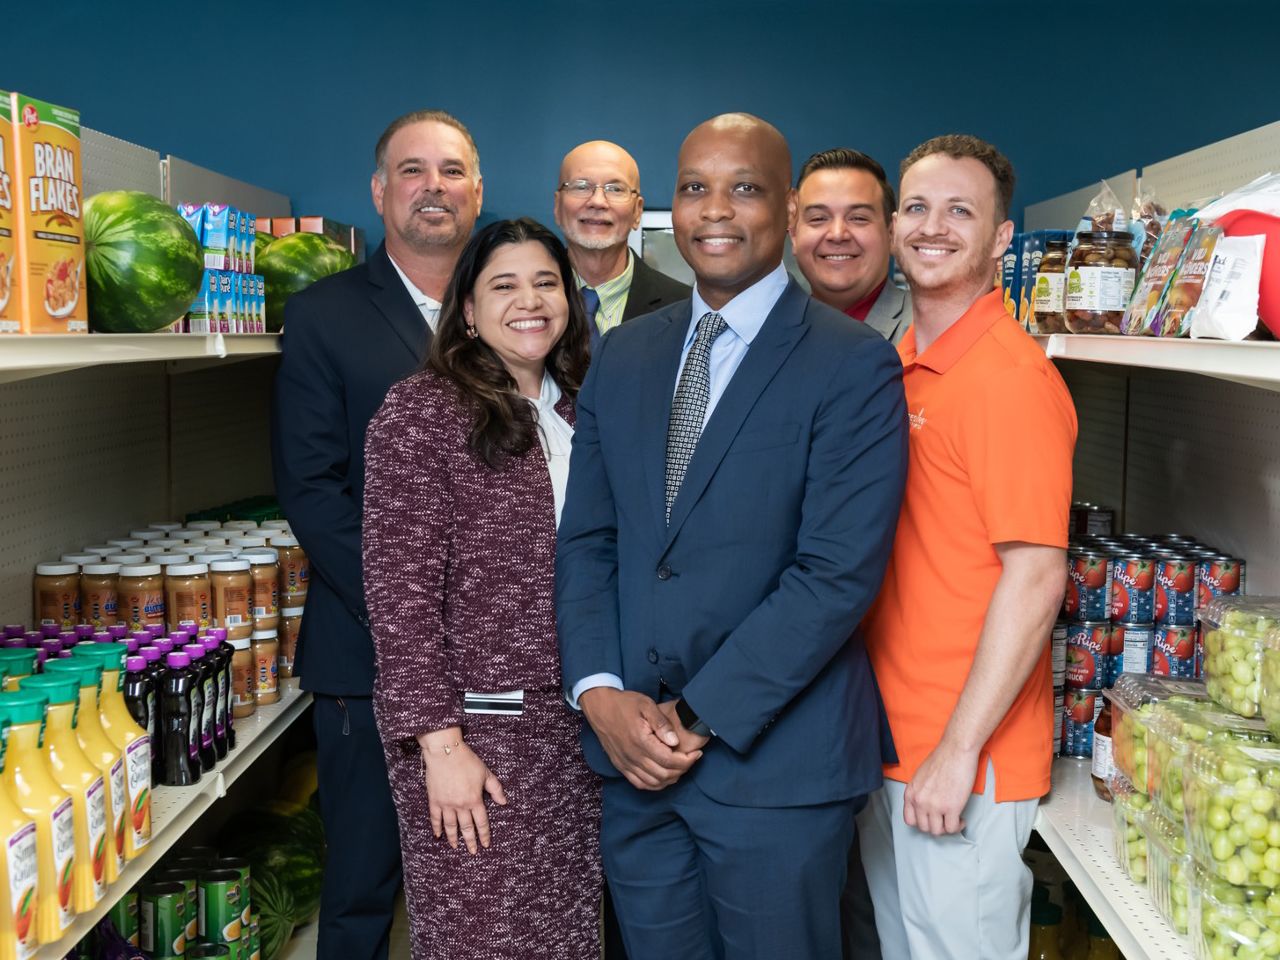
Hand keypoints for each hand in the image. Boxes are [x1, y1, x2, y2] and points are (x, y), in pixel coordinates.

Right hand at [419, 727, 507, 853]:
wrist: (445, 752)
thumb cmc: (467, 761)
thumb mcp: (486, 773)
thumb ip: (495, 789)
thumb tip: (504, 802)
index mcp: (475, 799)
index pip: (481, 822)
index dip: (484, 834)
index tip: (486, 844)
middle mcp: (461, 805)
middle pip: (466, 827)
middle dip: (470, 841)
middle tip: (473, 851)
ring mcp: (446, 804)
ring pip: (450, 826)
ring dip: (454, 838)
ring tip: (456, 847)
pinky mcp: (434, 800)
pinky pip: (435, 818)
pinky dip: (436, 828)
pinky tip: (438, 836)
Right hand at [579, 688, 700, 790]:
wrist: (600, 707)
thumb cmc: (624, 704)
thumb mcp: (646, 705)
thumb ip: (662, 724)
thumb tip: (675, 741)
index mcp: (640, 741)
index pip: (669, 760)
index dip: (687, 760)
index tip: (696, 753)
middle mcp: (632, 756)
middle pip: (664, 774)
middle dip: (682, 769)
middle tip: (691, 759)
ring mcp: (626, 763)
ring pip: (653, 782)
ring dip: (671, 778)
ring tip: (680, 766)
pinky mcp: (621, 766)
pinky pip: (640, 784)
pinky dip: (655, 784)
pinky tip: (664, 776)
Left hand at [902, 740, 979, 836]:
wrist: (955, 751)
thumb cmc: (941, 759)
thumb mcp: (920, 777)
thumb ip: (919, 792)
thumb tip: (924, 806)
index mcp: (910, 793)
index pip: (910, 820)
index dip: (921, 822)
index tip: (930, 819)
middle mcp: (920, 802)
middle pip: (924, 828)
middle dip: (936, 825)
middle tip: (944, 819)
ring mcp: (935, 806)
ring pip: (938, 831)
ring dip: (946, 828)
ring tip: (953, 819)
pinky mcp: (952, 808)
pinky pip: (953, 828)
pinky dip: (958, 826)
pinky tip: (962, 819)